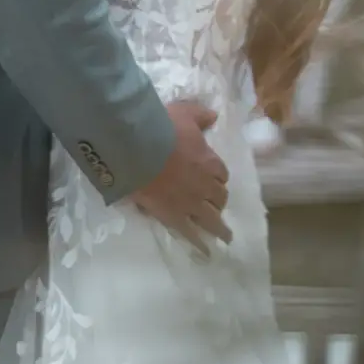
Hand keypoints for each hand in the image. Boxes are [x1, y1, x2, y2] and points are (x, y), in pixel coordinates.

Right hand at [133, 101, 231, 252]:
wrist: (138, 148)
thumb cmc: (162, 128)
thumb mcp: (185, 113)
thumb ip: (201, 115)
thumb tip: (214, 116)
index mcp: (209, 161)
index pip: (221, 173)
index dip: (219, 177)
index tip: (215, 179)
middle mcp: (205, 185)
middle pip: (219, 197)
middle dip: (219, 200)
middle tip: (217, 205)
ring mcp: (191, 203)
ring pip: (212, 219)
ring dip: (220, 227)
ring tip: (225, 236)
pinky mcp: (174, 216)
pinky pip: (191, 233)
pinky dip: (200, 242)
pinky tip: (206, 251)